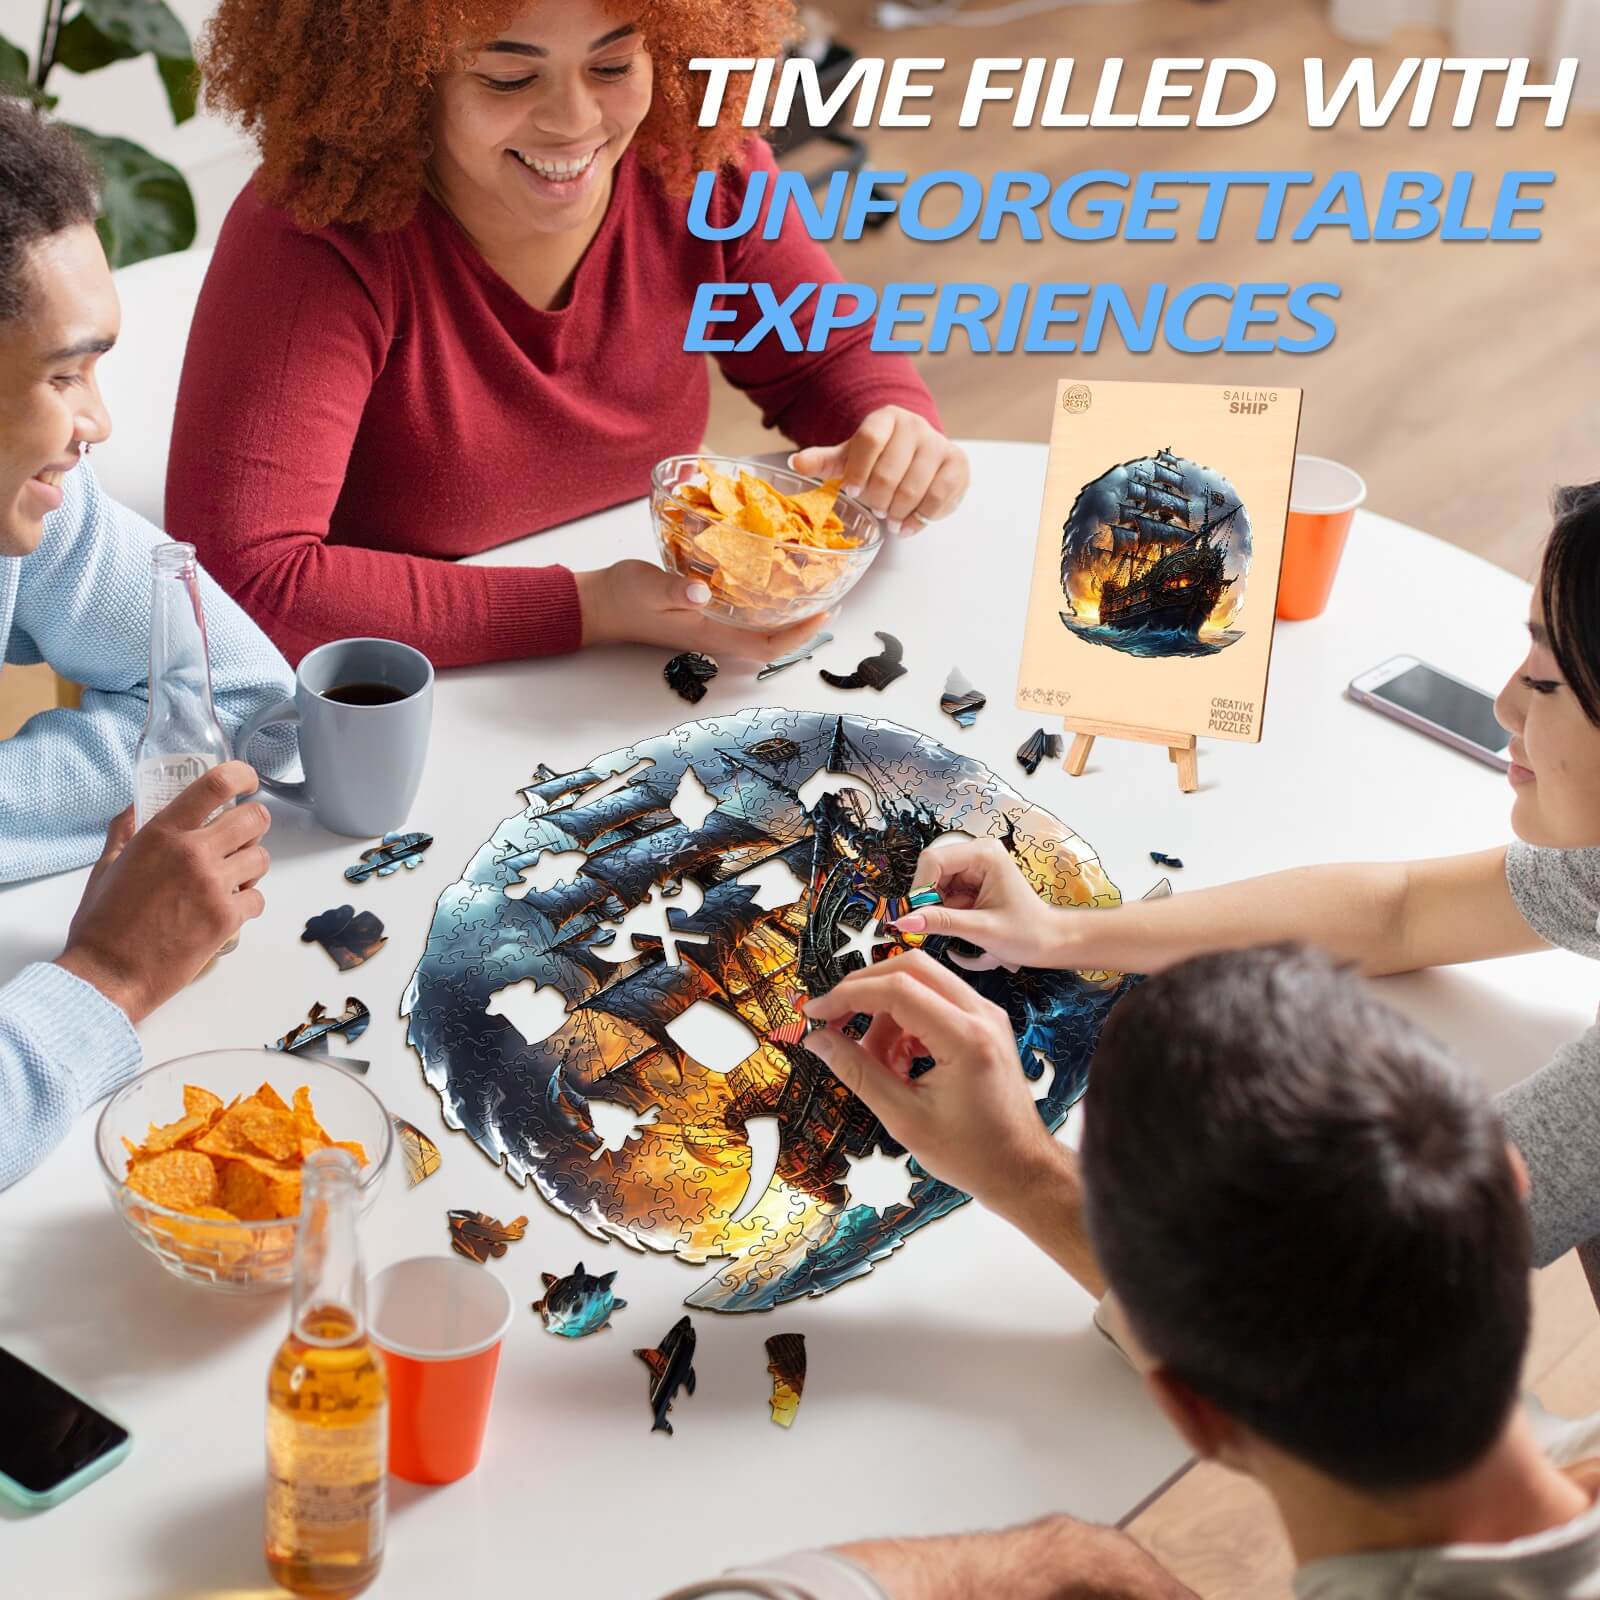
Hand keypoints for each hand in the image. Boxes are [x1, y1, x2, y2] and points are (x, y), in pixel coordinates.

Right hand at [56, 763, 270, 1022]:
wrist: (108, 974)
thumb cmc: (102, 923)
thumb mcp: (107, 867)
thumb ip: (125, 832)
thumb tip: (136, 807)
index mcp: (162, 834)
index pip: (215, 784)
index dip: (241, 775)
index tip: (247, 781)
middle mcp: (193, 853)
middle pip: (255, 819)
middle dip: (254, 825)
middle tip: (241, 838)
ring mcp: (214, 885)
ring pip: (262, 859)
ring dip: (250, 867)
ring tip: (229, 879)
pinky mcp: (227, 918)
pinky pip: (258, 899)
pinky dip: (247, 904)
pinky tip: (226, 910)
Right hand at [575, 559, 828, 659]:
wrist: (599, 603)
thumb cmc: (623, 597)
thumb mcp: (649, 587)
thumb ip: (677, 588)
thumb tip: (703, 591)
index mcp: (710, 635)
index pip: (766, 646)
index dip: (799, 635)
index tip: (824, 613)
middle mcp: (717, 635)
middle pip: (772, 641)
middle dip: (803, 625)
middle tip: (829, 598)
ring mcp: (711, 626)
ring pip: (760, 628)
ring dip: (787, 614)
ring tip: (811, 588)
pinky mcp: (704, 612)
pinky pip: (745, 614)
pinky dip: (765, 601)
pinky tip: (771, 579)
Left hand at [788, 406, 967, 535]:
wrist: (916, 450)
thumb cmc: (879, 456)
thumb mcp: (850, 456)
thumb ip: (825, 460)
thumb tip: (795, 463)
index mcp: (885, 418)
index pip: (868, 440)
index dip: (858, 470)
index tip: (852, 491)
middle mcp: (914, 425)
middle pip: (890, 471)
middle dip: (878, 499)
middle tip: (877, 508)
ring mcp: (939, 443)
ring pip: (914, 489)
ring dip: (898, 512)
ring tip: (892, 518)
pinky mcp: (958, 464)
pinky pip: (939, 498)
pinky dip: (921, 517)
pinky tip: (910, 522)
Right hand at [803, 951, 1055, 1210]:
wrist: (1021, 1168)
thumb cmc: (971, 1153)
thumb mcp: (904, 1118)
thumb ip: (858, 1073)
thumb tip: (818, 1040)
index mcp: (966, 1038)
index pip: (897, 989)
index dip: (848, 995)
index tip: (816, 1013)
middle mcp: (981, 1014)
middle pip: (910, 968)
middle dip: (864, 990)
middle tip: (834, 1022)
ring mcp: (986, 1015)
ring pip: (922, 982)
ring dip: (886, 1012)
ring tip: (874, 1062)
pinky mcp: (983, 1023)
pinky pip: (935, 1001)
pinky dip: (907, 1022)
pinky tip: (897, 1063)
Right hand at [893, 835, 1061, 970]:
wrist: (1049, 941)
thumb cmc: (1027, 933)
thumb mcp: (981, 930)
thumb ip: (941, 922)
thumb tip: (903, 922)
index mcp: (984, 854)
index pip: (933, 860)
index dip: (919, 888)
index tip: (913, 916)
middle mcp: (978, 854)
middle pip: (931, 869)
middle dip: (926, 898)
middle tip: (930, 925)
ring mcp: (974, 867)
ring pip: (933, 882)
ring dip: (934, 906)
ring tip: (956, 924)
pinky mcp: (971, 881)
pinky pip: (942, 892)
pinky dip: (942, 909)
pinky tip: (960, 922)